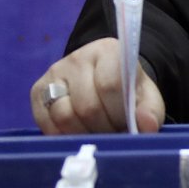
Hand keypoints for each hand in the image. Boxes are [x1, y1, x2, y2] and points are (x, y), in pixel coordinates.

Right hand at [31, 37, 165, 134]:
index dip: (119, 114)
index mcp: (108, 51)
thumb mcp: (147, 97)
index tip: (127, 125)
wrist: (105, 80)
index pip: (110, 85)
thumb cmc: (127, 91)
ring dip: (83, 134)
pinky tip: (78, 134)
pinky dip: (63, 136)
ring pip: (63, 116)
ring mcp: (54, 72)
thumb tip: (146, 126)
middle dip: (103, 128)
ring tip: (97, 134)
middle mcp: (77, 57)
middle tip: (113, 133)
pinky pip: (46, 123)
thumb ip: (151, 111)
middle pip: (86, 106)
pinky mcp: (37, 90)